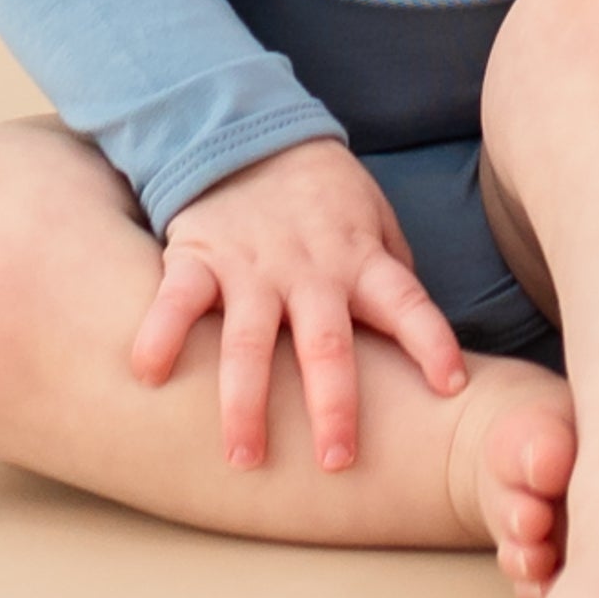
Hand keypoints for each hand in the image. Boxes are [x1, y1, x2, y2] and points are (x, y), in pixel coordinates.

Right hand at [130, 137, 468, 472]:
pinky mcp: (198, 259)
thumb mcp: (373, 221)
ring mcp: (252, 268)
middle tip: (339, 462)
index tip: (451, 385)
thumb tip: (421, 339)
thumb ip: (391, 275)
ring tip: (244, 457)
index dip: (431, 341)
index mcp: (360, 261)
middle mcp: (310, 271)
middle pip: (327, 342)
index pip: (408, 302)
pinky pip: (176, 301)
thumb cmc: (323, 197)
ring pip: (249, 340)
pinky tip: (147, 374)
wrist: (252, 136)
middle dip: (334, 404)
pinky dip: (160, 334)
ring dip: (246, 402)